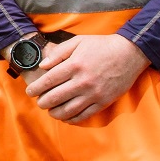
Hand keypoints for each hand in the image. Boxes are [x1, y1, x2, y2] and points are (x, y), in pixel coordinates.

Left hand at [24, 33, 147, 123]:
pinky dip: (71, 119)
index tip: (29, 92)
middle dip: (43, 102)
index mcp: (74, 65)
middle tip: (39, 102)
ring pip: (68, 110)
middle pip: (55, 98)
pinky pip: (84, 115)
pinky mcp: (103, 102)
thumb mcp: (78, 41)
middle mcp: (82, 81)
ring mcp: (93, 94)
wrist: (129, 53)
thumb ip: (59, 53)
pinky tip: (65, 117)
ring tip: (50, 110)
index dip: (36, 88)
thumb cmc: (102, 46)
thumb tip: (43, 66)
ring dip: (54, 113)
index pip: (48, 81)